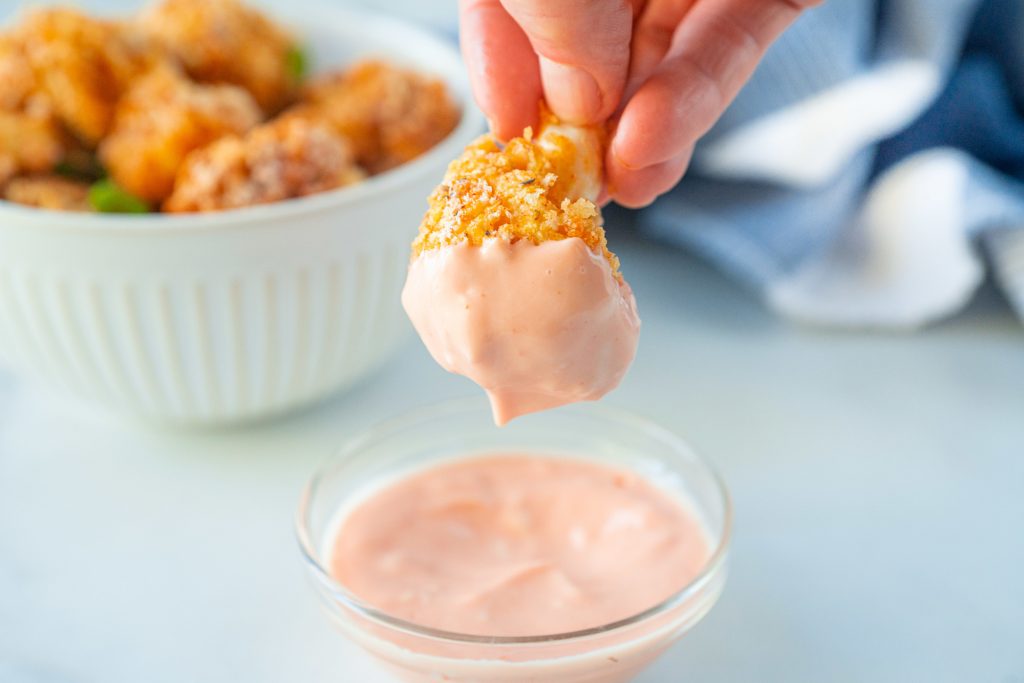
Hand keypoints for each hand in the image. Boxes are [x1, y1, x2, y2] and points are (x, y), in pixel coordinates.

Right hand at [459, 0, 817, 206]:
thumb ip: (552, 17)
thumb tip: (574, 105)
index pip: (511, 11)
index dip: (503, 76)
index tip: (507, 146)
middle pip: (586, 44)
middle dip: (580, 123)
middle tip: (572, 187)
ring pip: (659, 55)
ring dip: (642, 128)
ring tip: (626, 184)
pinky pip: (731, 41)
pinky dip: (698, 94)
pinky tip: (659, 148)